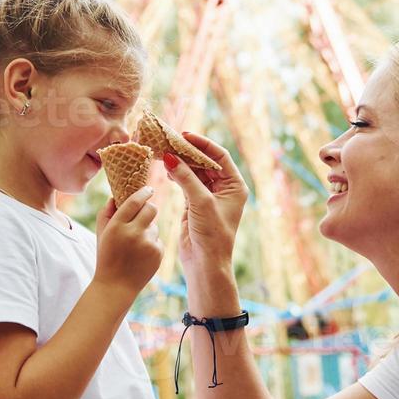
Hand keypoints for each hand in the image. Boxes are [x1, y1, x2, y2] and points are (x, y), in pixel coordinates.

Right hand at [94, 186, 161, 297]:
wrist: (116, 286)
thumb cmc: (106, 257)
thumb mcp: (101, 233)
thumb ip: (106, 212)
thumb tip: (116, 196)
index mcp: (117, 226)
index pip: (135, 201)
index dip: (143, 193)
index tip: (148, 189)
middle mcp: (134, 233)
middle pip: (151, 209)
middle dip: (149, 208)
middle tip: (144, 211)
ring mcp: (148, 244)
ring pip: (155, 225)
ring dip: (147, 229)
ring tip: (135, 244)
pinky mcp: (158, 253)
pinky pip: (158, 239)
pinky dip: (151, 243)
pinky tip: (141, 254)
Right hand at [162, 133, 247, 275]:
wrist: (205, 263)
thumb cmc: (212, 234)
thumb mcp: (200, 202)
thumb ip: (186, 178)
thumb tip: (170, 156)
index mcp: (234, 186)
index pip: (219, 156)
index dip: (202, 144)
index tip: (185, 135)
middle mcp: (223, 189)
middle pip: (205, 162)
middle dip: (187, 152)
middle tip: (169, 141)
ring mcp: (208, 196)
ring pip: (193, 172)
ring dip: (180, 163)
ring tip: (164, 153)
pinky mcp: (195, 204)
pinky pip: (185, 183)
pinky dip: (176, 175)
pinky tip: (166, 169)